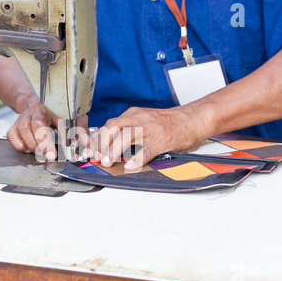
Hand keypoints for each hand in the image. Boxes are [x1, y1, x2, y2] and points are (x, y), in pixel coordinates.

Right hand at [7, 101, 89, 160]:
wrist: (35, 103)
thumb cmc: (56, 113)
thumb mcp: (73, 117)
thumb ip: (81, 130)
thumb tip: (86, 143)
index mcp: (55, 108)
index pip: (61, 120)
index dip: (64, 135)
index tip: (68, 149)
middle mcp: (38, 112)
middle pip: (38, 125)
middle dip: (44, 142)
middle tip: (51, 155)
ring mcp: (25, 117)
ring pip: (24, 130)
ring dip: (33, 145)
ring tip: (40, 153)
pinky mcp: (15, 124)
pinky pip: (12, 134)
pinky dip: (19, 144)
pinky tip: (28, 148)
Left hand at [87, 105, 209, 169]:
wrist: (193, 119)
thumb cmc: (168, 123)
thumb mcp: (144, 121)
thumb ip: (128, 130)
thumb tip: (109, 146)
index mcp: (133, 115)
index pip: (109, 125)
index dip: (96, 140)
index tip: (88, 152)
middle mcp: (139, 119)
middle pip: (113, 128)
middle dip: (101, 144)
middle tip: (96, 157)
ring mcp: (151, 129)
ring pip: (127, 137)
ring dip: (114, 150)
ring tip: (107, 162)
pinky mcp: (162, 140)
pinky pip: (147, 149)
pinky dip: (137, 158)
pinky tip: (130, 165)